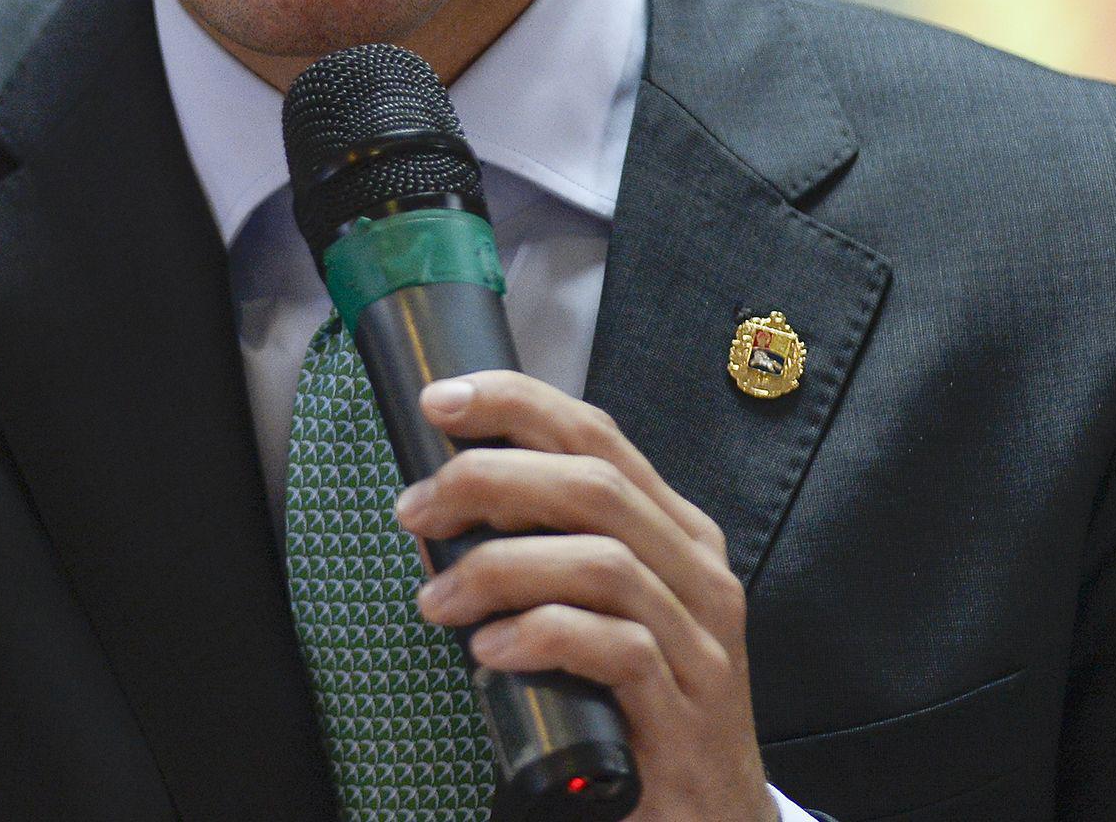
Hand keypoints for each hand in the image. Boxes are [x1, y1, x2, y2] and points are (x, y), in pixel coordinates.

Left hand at [395, 371, 774, 821]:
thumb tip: (439, 505)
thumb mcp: (594, 611)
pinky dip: (543, 636)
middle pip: (595, 485)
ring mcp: (700, 646)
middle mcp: (698, 576)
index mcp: (675, 535)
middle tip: (415, 510)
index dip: (517, 405)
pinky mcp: (685, 715)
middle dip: (489, 479)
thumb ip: (542, 553)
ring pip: (602, 562)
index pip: (598, 436)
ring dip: (500, 566)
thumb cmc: (633, 707)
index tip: (440, 400)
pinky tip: (492, 652)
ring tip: (438, 599)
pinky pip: (618, 649)